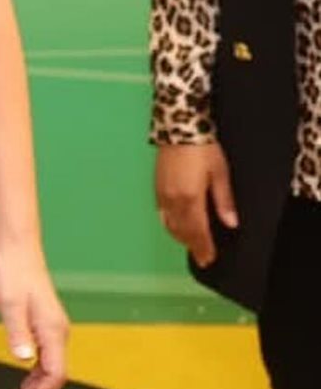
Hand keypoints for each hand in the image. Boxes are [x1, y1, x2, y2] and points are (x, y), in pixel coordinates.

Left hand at [0, 243, 67, 388]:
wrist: (17, 247)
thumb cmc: (11, 273)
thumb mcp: (9, 303)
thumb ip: (18, 332)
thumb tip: (25, 360)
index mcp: (53, 331)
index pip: (55, 376)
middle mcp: (58, 333)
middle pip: (53, 378)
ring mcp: (53, 329)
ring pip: (48, 370)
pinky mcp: (44, 325)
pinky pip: (44, 360)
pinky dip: (32, 377)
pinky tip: (19, 385)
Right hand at [155, 141, 235, 268]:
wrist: (178, 128)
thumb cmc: (204, 149)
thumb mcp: (220, 173)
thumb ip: (224, 200)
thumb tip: (231, 224)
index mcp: (191, 199)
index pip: (198, 231)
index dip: (204, 247)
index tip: (209, 260)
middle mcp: (173, 201)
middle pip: (183, 231)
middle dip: (193, 246)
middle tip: (202, 259)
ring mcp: (162, 195)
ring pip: (170, 225)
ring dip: (181, 238)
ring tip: (191, 246)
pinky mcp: (157, 188)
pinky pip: (162, 214)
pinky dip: (170, 225)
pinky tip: (175, 227)